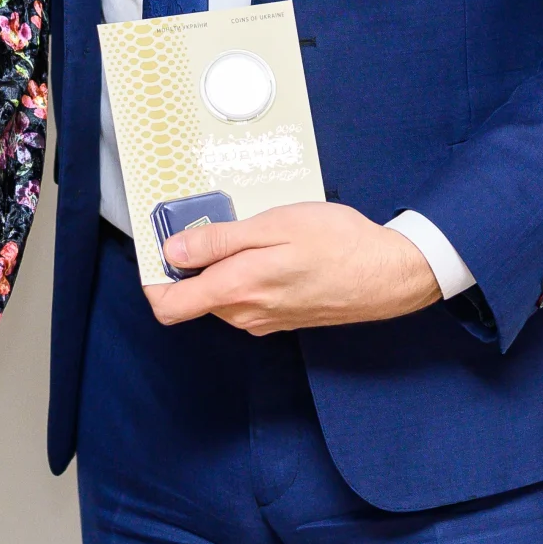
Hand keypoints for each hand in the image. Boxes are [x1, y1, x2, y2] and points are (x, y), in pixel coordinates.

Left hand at [146, 201, 440, 333]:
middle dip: (191, 264)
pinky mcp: (281, 318)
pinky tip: (268, 249)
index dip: (153, 279)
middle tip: (211, 222)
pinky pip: (245, 299)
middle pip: (192, 297)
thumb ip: (219, 242)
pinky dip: (244, 275)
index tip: (160, 246)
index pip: (170, 306)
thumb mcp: (274, 226)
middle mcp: (245, 314)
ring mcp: (264, 320)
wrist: (389, 274)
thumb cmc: (337, 242)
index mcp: (237, 290)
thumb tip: (172, 253)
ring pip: (219, 297)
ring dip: (221, 267)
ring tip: (248, 231)